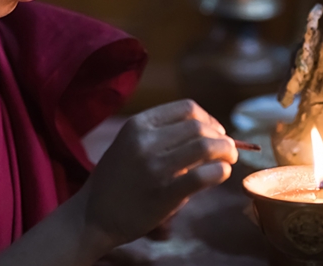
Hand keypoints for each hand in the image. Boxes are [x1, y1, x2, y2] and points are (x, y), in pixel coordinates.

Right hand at [81, 99, 237, 246]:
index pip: (186, 108)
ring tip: (228, 160)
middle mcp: (145, 140)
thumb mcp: (130, 144)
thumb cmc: (116, 180)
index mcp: (137, 124)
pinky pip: (203, 176)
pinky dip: (220, 172)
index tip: (215, 132)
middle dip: (220, 136)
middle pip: (198, 126)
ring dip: (225, 151)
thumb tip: (209, 134)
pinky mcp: (164, 193)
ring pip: (205, 146)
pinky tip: (221, 174)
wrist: (93, 215)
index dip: (209, 118)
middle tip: (227, 149)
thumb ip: (162, 136)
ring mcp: (155, 167)